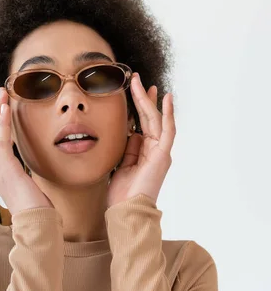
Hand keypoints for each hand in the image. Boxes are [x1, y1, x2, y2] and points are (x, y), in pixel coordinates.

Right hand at [0, 87, 53, 215]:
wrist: (36, 223)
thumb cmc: (39, 211)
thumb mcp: (34, 191)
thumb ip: (32, 180)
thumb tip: (37, 178)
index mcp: (4, 174)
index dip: (0, 126)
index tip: (3, 111)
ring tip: (1, 94)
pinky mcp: (5, 166)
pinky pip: (1, 139)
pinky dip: (2, 122)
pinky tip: (4, 108)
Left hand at [106, 73, 175, 207]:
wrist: (126, 211)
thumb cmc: (121, 193)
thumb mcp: (120, 165)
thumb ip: (127, 149)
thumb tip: (130, 132)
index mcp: (143, 152)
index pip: (142, 123)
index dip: (137, 106)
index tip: (133, 90)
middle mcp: (154, 149)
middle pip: (149, 118)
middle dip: (143, 98)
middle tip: (137, 79)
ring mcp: (160, 151)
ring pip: (156, 120)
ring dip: (150, 101)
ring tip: (144, 83)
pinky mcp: (163, 154)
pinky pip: (168, 130)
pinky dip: (169, 114)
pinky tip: (167, 99)